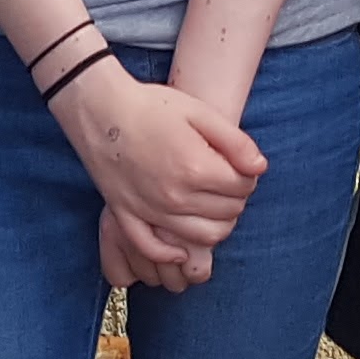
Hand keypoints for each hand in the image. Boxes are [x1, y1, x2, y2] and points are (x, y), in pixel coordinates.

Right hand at [55, 68, 259, 289]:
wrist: (99, 109)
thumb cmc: (150, 106)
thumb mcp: (199, 112)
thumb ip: (235, 142)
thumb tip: (260, 168)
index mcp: (196, 168)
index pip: (243, 188)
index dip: (248, 175)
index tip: (238, 165)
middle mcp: (175, 197)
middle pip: (228, 214)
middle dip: (235, 198)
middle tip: (225, 180)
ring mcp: (150, 211)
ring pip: (202, 237)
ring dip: (216, 224)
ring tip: (210, 203)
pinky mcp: (127, 216)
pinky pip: (155, 250)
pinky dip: (173, 252)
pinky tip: (182, 243)